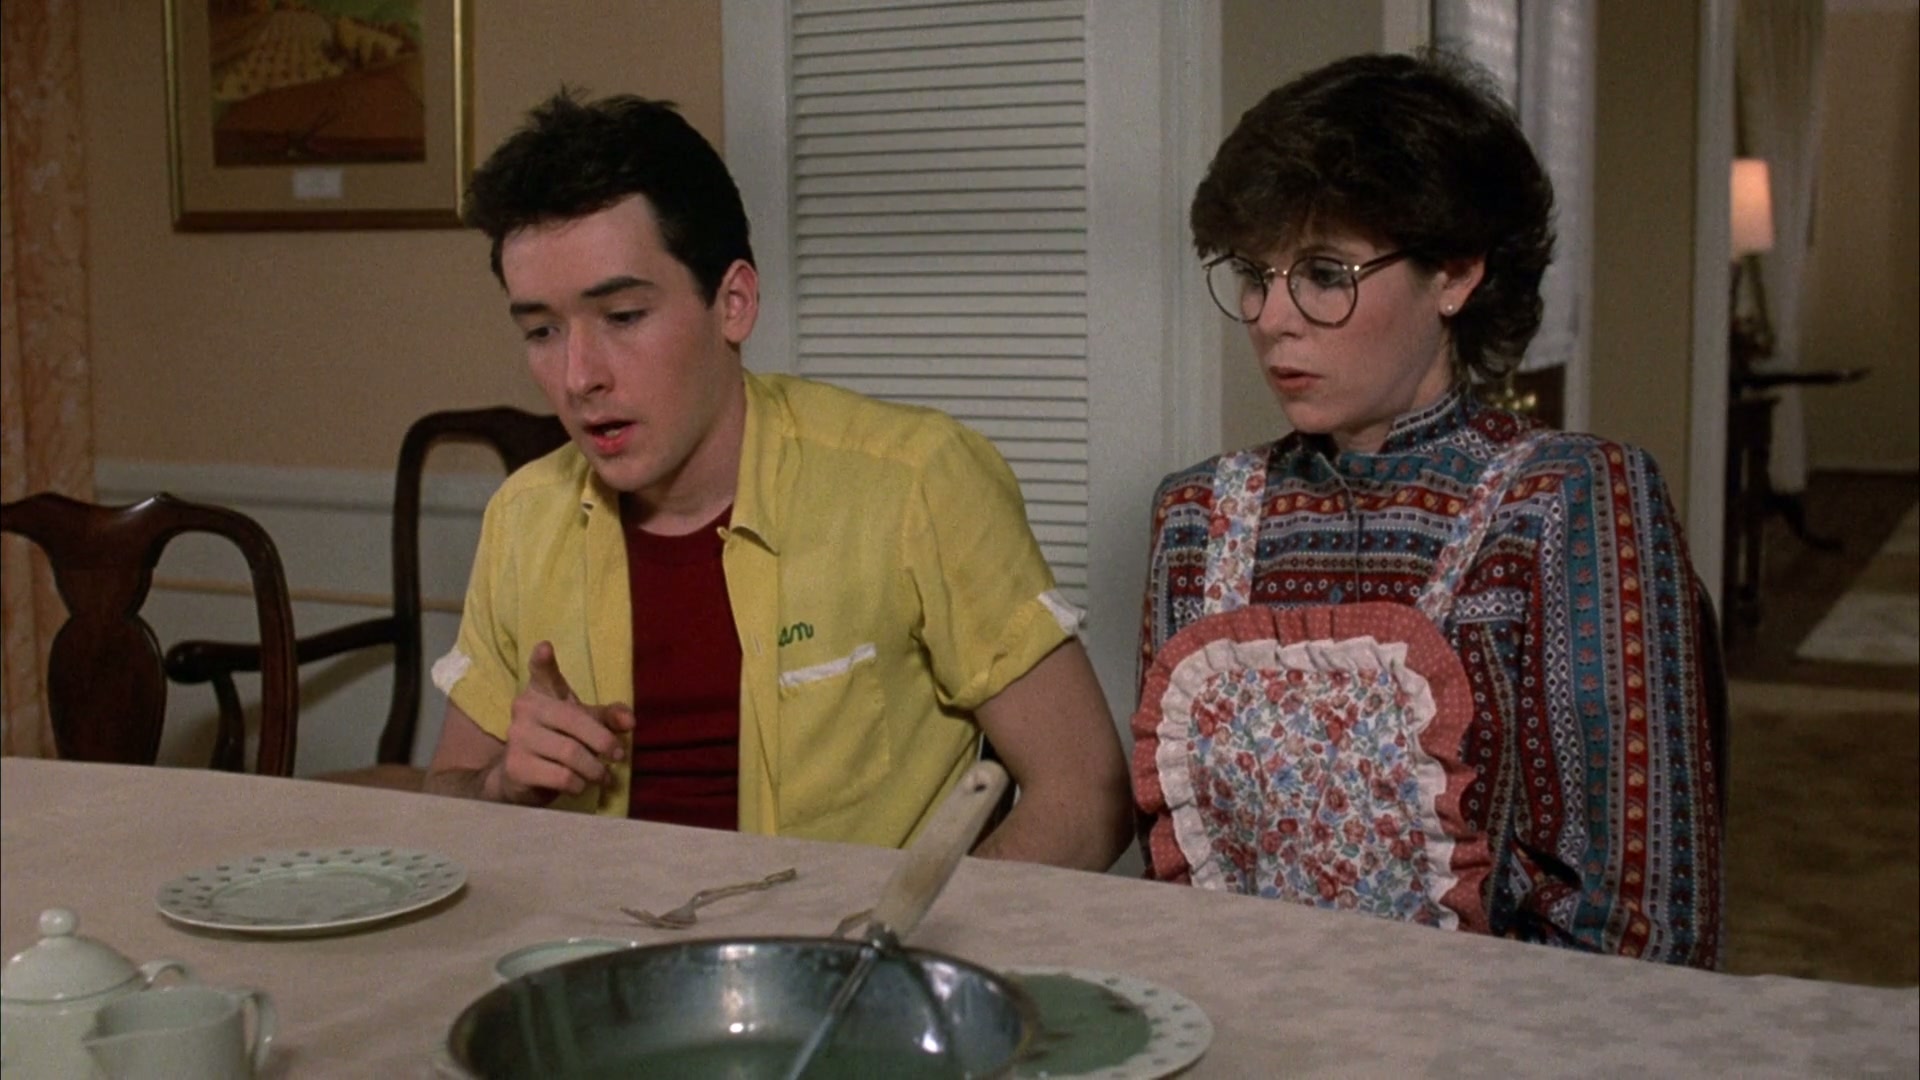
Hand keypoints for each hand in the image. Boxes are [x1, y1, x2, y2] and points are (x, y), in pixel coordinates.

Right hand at [489, 641, 635, 805]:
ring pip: (571, 753)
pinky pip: (561, 776)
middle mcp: (525, 709)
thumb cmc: (556, 741)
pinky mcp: (516, 766)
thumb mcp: (583, 724)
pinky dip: (579, 784)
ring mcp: (517, 737)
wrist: (518, 778)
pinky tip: (580, 785)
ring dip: (595, 769)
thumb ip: (608, 717)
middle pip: (575, 720)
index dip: (542, 660)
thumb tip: (629, 721)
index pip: (542, 672)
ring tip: (601, 775)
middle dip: (604, 741)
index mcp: (542, 692)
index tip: (545, 648)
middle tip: (618, 756)